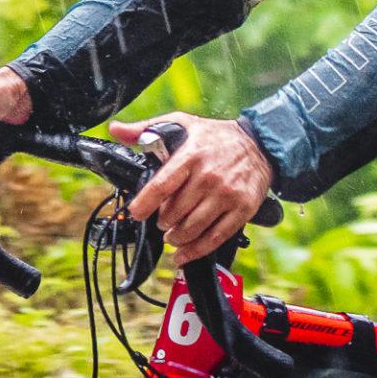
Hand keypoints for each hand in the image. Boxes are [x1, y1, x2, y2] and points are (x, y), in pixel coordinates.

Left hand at [110, 112, 272, 266]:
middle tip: (160, 221)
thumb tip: (116, 129)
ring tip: (171, 236)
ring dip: (176, 238)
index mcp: (191, 155)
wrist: (260, 145)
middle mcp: (209, 176)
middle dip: (162, 221)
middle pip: (176, 211)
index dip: (145, 203)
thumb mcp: (182, 123)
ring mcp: (227, 195)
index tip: (136, 213)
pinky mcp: (242, 210)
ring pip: (193, 228)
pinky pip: (216, 237)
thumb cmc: (216, 136)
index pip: (163, 184)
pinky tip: (184, 254)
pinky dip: (196, 251)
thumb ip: (147, 129)